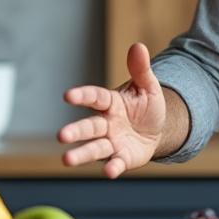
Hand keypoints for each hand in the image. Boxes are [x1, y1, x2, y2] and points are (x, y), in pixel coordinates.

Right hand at [56, 42, 165, 178]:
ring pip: (94, 148)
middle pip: (89, 127)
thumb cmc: (147, 106)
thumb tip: (138, 46)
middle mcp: (106, 123)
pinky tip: (109, 171)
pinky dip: (112, 168)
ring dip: (81, 154)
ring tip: (67, 160)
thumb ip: (141, 69)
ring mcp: (112, 142)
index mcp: (111, 103)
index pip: (95, 97)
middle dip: (75, 131)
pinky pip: (115, 163)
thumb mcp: (148, 86)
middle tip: (61, 136)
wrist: (157, 130)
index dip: (82, 96)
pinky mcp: (122, 158)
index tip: (68, 95)